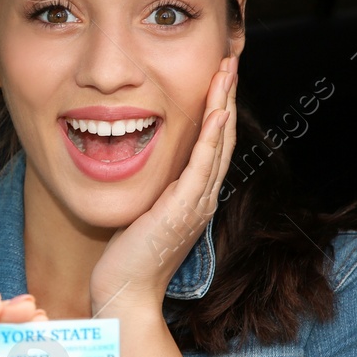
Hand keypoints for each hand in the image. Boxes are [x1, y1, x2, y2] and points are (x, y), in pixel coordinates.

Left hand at [89, 55, 237, 314]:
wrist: (126, 295)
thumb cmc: (127, 259)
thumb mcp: (142, 214)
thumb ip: (151, 191)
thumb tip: (145, 168)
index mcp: (192, 198)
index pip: (211, 145)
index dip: (217, 110)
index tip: (217, 79)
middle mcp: (201, 198)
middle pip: (222, 138)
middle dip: (226, 97)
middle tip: (230, 61)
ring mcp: (195, 205)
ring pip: (218, 145)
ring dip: (224, 105)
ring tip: (228, 72)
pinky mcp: (182, 211)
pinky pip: (202, 167)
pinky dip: (212, 138)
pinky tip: (217, 113)